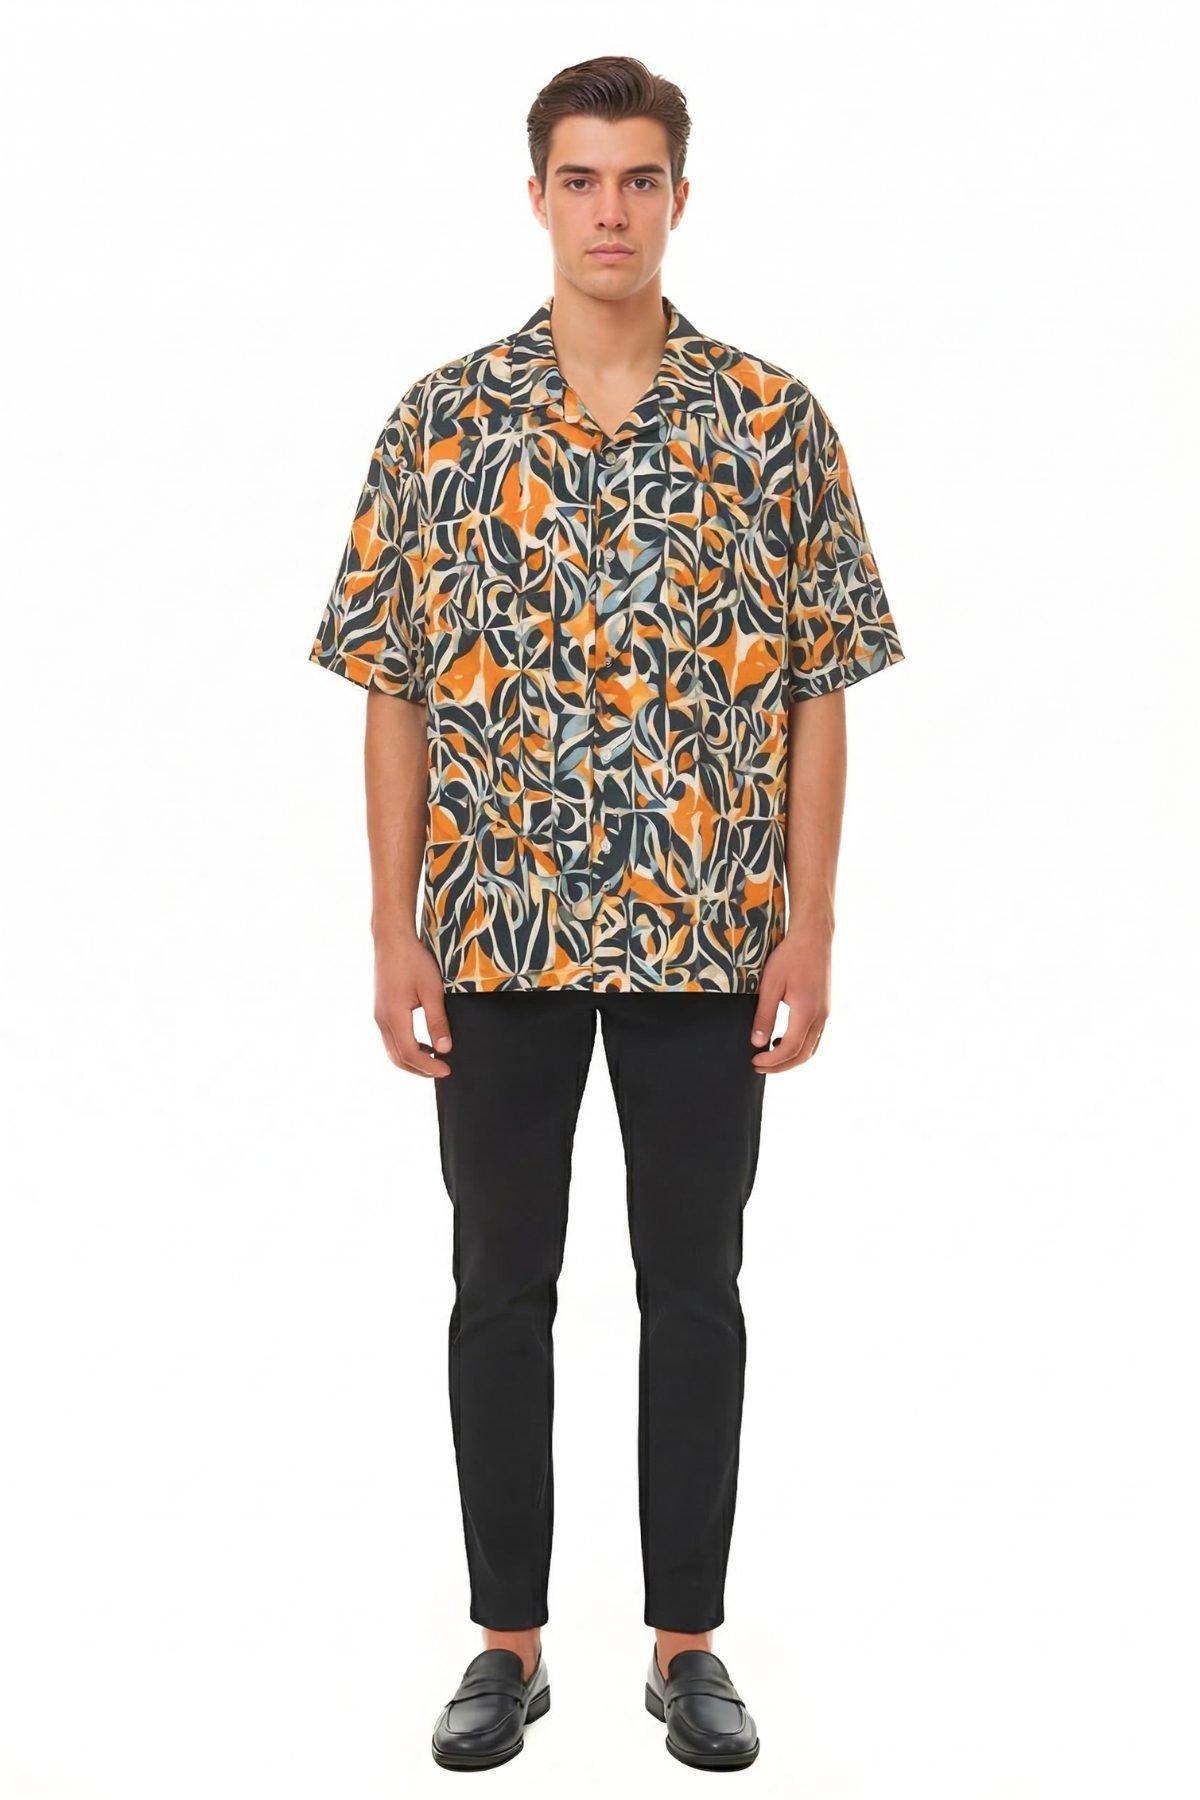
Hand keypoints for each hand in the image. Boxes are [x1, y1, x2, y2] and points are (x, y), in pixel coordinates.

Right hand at [373, 932, 453, 1076]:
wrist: (392, 939)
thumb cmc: (413, 961)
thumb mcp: (431, 991)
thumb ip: (437, 1021)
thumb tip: (444, 1048)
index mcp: (394, 1016)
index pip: (410, 1054)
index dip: (429, 1066)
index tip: (447, 1070)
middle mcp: (382, 1020)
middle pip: (398, 1057)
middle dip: (420, 1069)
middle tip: (442, 1071)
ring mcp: (379, 1015)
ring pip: (392, 1050)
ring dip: (412, 1060)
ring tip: (434, 1060)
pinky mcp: (381, 1010)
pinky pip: (391, 1038)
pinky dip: (406, 1048)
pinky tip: (422, 1044)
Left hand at [749, 925, 830, 1073]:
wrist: (814, 937)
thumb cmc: (791, 956)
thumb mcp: (770, 985)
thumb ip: (764, 1015)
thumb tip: (757, 1041)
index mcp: (806, 1011)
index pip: (790, 1048)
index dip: (772, 1060)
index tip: (755, 1061)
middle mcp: (821, 1016)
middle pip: (803, 1055)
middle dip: (781, 1066)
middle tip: (759, 1066)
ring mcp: (826, 1013)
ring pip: (812, 1048)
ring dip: (791, 1058)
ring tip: (769, 1057)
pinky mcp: (825, 1008)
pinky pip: (815, 1036)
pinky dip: (800, 1046)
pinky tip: (783, 1040)